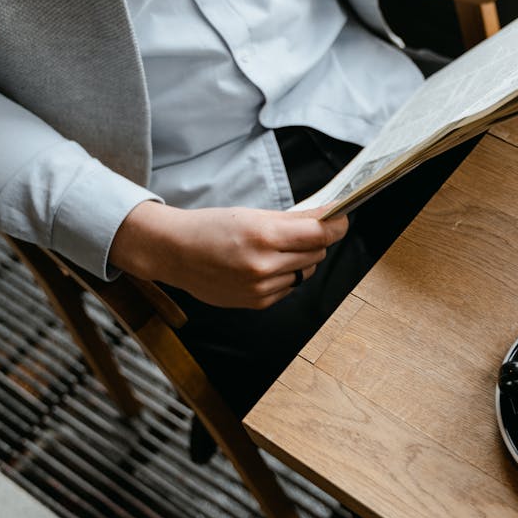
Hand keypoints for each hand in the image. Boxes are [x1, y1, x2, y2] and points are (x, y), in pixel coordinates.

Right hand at [109, 201, 348, 308]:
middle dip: (315, 241)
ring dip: (300, 260)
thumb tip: (328, 216)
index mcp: (263, 235)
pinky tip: (263, 267)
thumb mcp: (251, 214)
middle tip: (301, 232)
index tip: (342, 219)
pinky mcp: (257, 302)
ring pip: (305, 272)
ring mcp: (260, 287)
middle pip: (316, 253)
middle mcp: (264, 264)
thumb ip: (293, 219)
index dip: (337, 225)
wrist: (174, 253)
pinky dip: (284, 277)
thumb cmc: (211, 228)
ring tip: (274, 250)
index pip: (319, 233)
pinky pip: (289, 288)